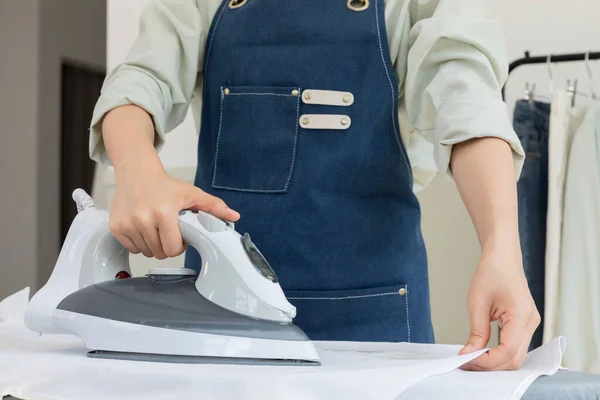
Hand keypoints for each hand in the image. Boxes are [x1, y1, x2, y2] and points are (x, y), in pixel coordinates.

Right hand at [109, 163, 239, 258]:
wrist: (136, 172)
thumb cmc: (165, 185)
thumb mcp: (191, 193)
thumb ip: (213, 206)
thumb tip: (234, 216)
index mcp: (164, 212)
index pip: (173, 249)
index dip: (179, 246)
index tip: (180, 235)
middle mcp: (143, 219)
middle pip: (159, 253)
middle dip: (166, 246)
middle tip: (168, 231)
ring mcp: (127, 224)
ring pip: (145, 252)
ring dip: (153, 245)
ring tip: (156, 228)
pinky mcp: (116, 227)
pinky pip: (131, 248)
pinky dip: (139, 242)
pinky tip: (143, 228)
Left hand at [458, 247, 539, 370]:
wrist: (503, 258)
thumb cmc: (491, 273)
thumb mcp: (477, 303)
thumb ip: (476, 333)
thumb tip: (469, 355)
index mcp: (521, 315)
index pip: (507, 351)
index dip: (486, 361)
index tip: (466, 361)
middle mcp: (531, 323)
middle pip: (514, 359)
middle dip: (490, 365)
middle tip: (465, 363)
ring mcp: (531, 324)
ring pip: (516, 356)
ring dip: (494, 362)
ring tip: (471, 358)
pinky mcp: (526, 325)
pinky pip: (515, 346)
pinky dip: (499, 353)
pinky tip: (483, 352)